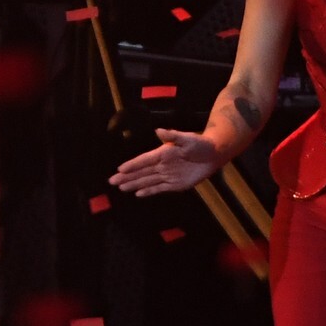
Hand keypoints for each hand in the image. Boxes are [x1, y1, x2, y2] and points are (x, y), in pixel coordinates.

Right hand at [109, 129, 223, 196]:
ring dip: (134, 185)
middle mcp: (161, 165)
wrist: (213, 154)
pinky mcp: (175, 184)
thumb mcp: (187, 138)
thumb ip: (172, 136)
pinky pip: (159, 189)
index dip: (132, 165)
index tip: (119, 169)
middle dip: (127, 177)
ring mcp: (168, 175)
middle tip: (112, 181)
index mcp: (162, 153)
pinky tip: (138, 194)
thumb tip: (158, 131)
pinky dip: (148, 191)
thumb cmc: (200, 144)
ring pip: (147, 181)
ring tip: (121, 188)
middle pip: (141, 172)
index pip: (143, 160)